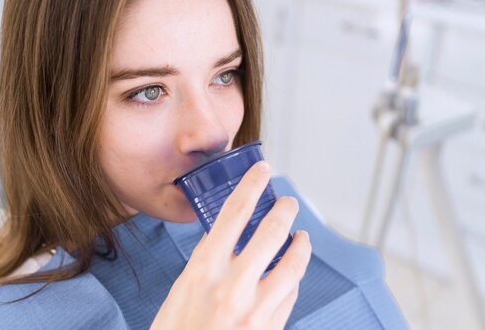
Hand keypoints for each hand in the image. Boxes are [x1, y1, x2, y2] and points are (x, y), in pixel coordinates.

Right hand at [150, 161, 311, 329]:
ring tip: (301, 237)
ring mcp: (256, 309)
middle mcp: (233, 285)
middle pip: (271, 232)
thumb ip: (209, 263)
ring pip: (293, 263)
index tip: (263, 171)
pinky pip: (291, 295)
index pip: (234, 212)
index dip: (252, 185)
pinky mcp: (271, 329)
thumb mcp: (182, 289)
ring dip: (301, 244)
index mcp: (204, 268)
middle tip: (289, 203)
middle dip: (285, 211)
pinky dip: (294, 278)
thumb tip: (230, 240)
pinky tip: (292, 273)